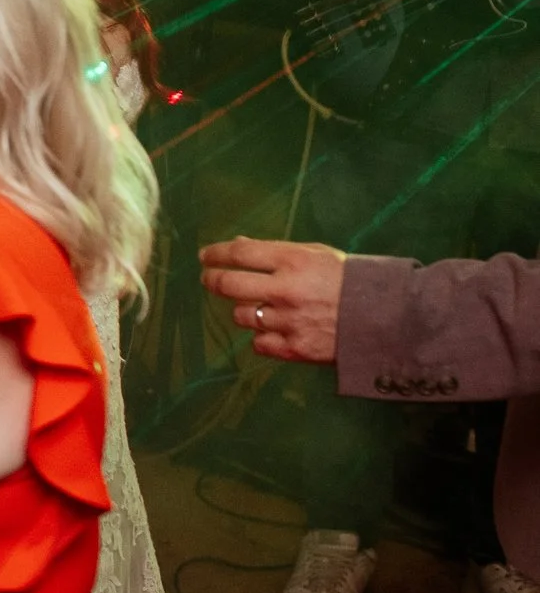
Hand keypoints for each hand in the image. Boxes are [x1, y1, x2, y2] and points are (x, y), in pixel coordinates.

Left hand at [199, 237, 344, 363]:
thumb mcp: (317, 254)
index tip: (205, 256)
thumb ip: (275, 251)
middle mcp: (286, 290)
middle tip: (209, 279)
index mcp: (294, 261)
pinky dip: (261, 337)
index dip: (216, 253)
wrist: (388, 320)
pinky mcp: (295, 348)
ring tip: (256, 307)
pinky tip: (272, 330)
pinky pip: (259, 343)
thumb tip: (238, 243)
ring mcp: (289, 321)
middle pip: (228, 285)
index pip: (238, 253)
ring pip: (241, 316)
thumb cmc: (350, 281)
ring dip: (243, 311)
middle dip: (212, 280)